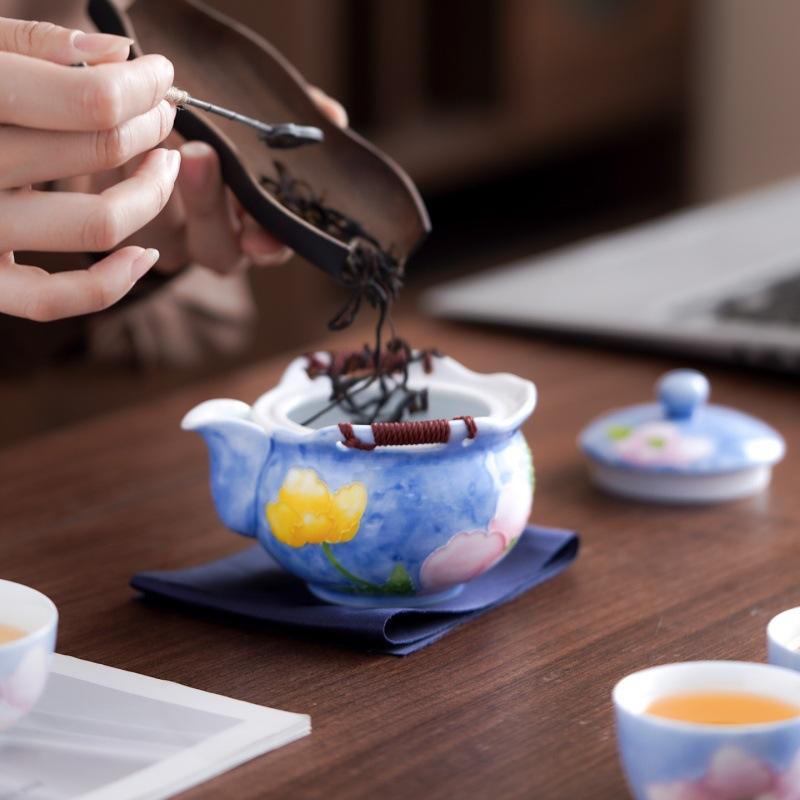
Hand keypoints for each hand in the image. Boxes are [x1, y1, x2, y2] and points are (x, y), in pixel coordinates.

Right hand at [0, 17, 177, 320]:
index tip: (160, 76)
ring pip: (97, 225)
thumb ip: (33, 44)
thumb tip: (117, 56)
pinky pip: (54, 300)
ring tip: (164, 165)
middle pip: (99, 150)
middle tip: (163, 114)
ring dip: (151, 195)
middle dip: (150, 127)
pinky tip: (145, 255)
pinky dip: (113, 284)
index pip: (90, 99)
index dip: (142, 87)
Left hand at [123, 85, 349, 274]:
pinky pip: (113, 203)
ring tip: (149, 135)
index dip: (268, 245)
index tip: (261, 235)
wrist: (146, 125)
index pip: (270, 247)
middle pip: (215, 247)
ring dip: (156, 186)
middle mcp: (209, 241)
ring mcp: (160, 236)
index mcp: (254, 229)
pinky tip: (114, 131)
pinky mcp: (113, 218)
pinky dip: (114, 169)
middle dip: (208, 205)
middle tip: (200, 155)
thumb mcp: (260, 126)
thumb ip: (293, 123)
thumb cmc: (220, 131)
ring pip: (161, 229)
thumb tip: (331, 116)